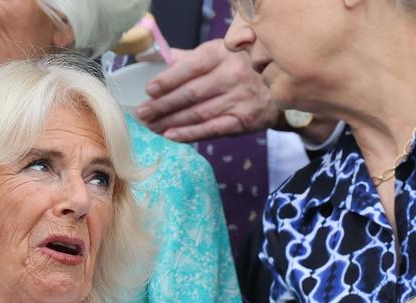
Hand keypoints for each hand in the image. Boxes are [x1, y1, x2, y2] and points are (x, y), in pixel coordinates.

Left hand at [135, 39, 278, 142]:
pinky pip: (210, 129)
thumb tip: (146, 58)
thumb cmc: (233, 72)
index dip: (168, 79)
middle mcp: (233, 74)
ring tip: (151, 126)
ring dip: (170, 122)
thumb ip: (181, 59)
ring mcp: (239, 98)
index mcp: (221, 54)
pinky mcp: (242, 120)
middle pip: (191, 93)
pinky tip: (170, 135)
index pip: (191, 66)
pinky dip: (187, 134)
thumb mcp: (213, 57)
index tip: (149, 90)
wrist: (272, 91)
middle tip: (142, 113)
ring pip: (197, 113)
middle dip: (163, 105)